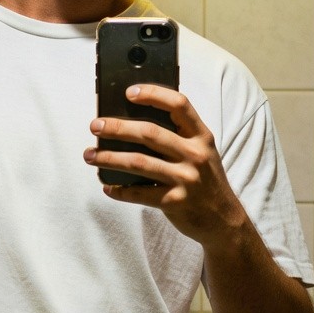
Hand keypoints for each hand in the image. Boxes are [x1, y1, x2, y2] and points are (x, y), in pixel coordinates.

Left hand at [84, 84, 245, 246]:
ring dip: (109, 158)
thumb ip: (179, 137)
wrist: (224, 220)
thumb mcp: (202, 152)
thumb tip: (134, 121)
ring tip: (89, 155)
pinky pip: (139, 194)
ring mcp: (186, 179)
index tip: (129, 92)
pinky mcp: (175, 202)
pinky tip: (107, 187)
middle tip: (96, 126)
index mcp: (202, 136)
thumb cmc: (206, 181)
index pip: (179, 105)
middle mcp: (195, 154)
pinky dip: (119, 190)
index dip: (153, 94)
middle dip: (118, 128)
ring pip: (139, 162)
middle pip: (150, 133)